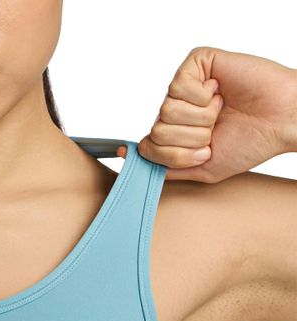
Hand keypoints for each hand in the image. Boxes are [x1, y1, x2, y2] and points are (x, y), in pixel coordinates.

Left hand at [117, 46, 296, 182]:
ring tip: (220, 111)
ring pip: (166, 110)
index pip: (148, 146)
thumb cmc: (248, 143)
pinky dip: (203, 96)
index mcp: (175, 131)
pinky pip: (179, 86)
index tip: (205, 151)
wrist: (283, 121)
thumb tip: (128, 155)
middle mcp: (176, 108)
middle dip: (191, 138)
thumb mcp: (202, 168)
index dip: (176, 155)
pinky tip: (219, 92)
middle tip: (216, 129)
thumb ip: (166, 166)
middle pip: (157, 130)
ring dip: (200, 118)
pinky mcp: (196, 64)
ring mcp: (184, 86)